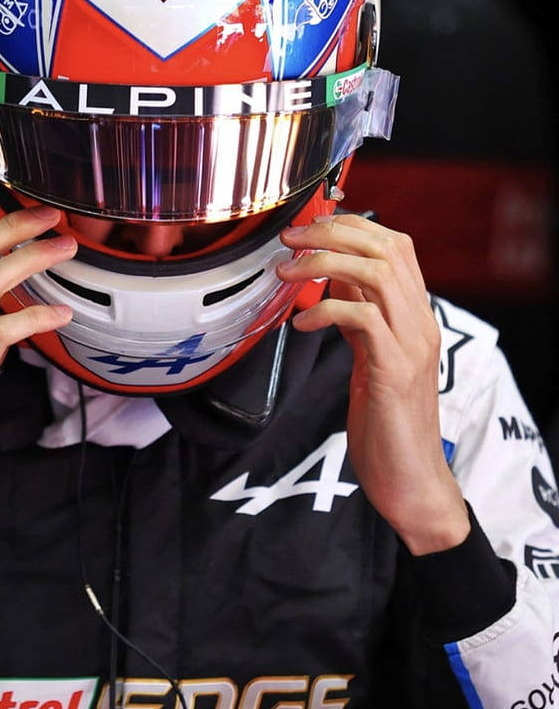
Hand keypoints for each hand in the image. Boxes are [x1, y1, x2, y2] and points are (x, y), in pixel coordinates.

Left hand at [277, 213, 468, 554]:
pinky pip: (364, 319)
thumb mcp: (371, 358)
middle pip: (387, 247)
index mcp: (415, 316)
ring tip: (287, 275)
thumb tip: (334, 279)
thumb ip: (360, 318)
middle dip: (332, 233)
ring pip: (378, 273)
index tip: (307, 229)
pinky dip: (327, 311)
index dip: (350, 226)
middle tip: (289, 241)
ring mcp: (412, 345)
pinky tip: (301, 324)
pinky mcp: (395, 371)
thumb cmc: (387, 425)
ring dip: (325, 264)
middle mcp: (420, 322)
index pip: (395, 245)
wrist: (412, 481)